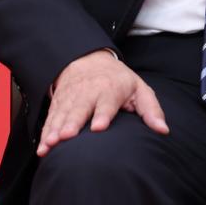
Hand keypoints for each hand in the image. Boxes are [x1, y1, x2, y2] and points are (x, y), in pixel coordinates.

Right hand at [36, 49, 168, 156]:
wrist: (89, 59)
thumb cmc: (118, 80)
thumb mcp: (138, 88)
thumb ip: (151, 109)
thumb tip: (163, 130)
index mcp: (111, 89)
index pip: (107, 102)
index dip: (103, 114)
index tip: (99, 127)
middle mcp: (89, 92)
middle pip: (80, 108)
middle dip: (73, 122)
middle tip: (67, 136)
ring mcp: (72, 97)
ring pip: (62, 113)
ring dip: (55, 129)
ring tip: (50, 144)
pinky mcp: (59, 102)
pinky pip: (51, 118)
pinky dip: (45, 131)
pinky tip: (42, 146)